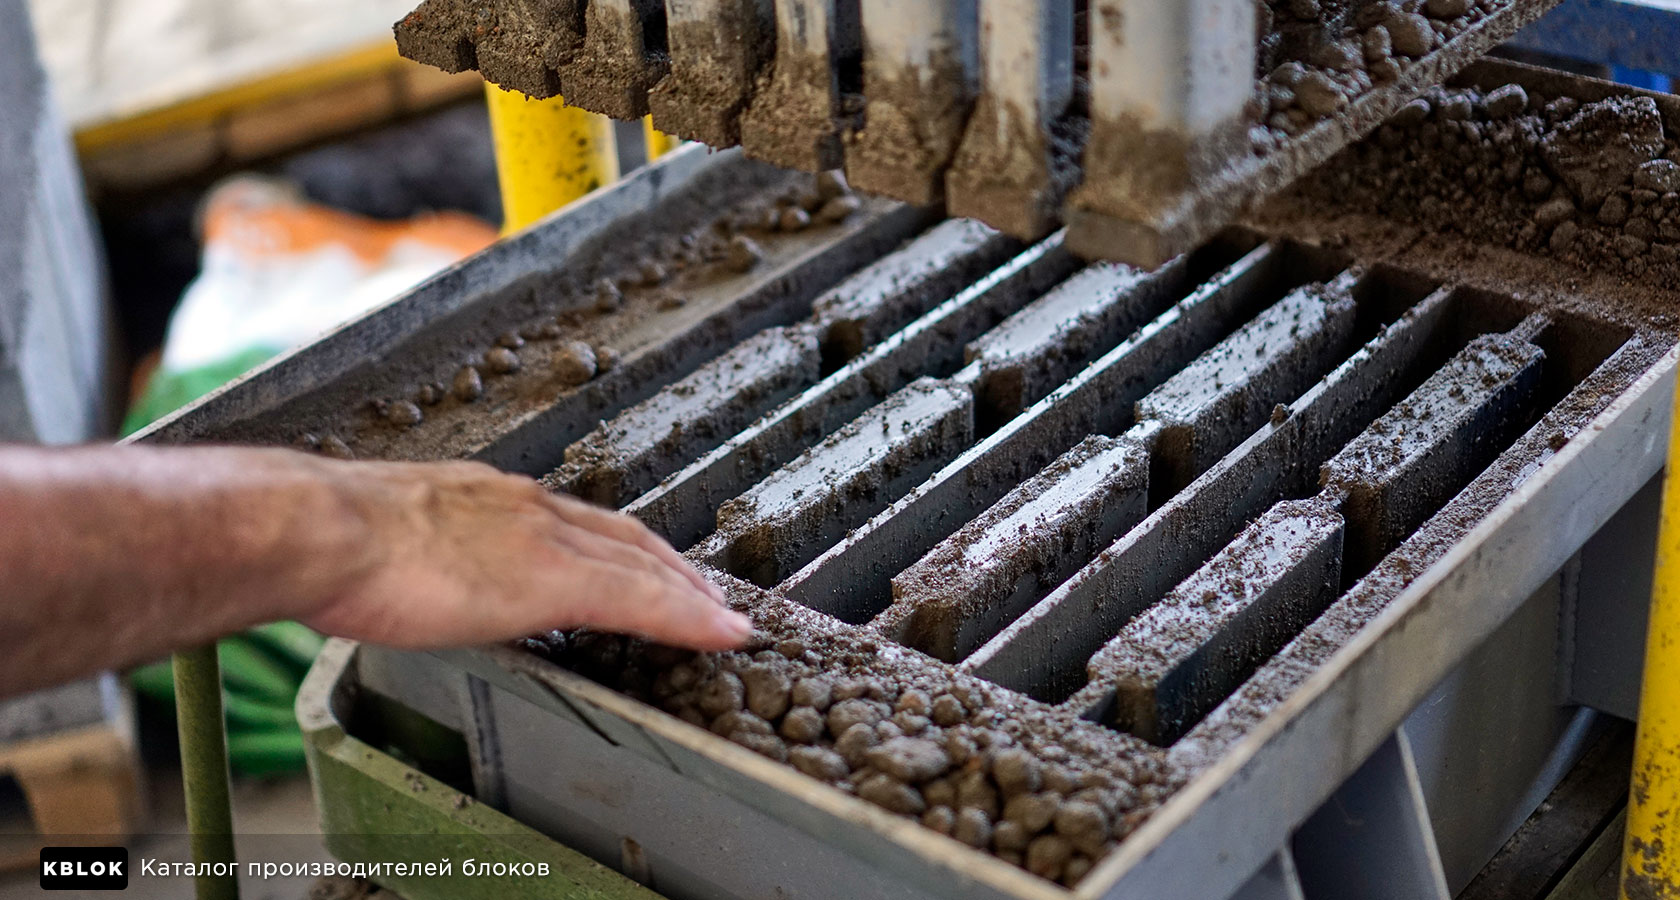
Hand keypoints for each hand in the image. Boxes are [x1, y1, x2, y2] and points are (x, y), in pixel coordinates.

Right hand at [299, 459, 749, 651]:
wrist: (317, 530)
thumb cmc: (325, 540)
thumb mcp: (382, 537)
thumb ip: (410, 552)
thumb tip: (396, 573)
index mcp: (486, 499)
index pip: (574, 521)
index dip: (618, 546)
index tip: (643, 566)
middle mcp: (526, 508)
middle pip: (623, 535)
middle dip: (670, 565)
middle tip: (705, 595)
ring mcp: (545, 539)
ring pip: (644, 562)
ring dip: (690, 590)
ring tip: (723, 617)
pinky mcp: (554, 576)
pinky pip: (642, 597)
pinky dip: (689, 615)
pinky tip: (722, 632)